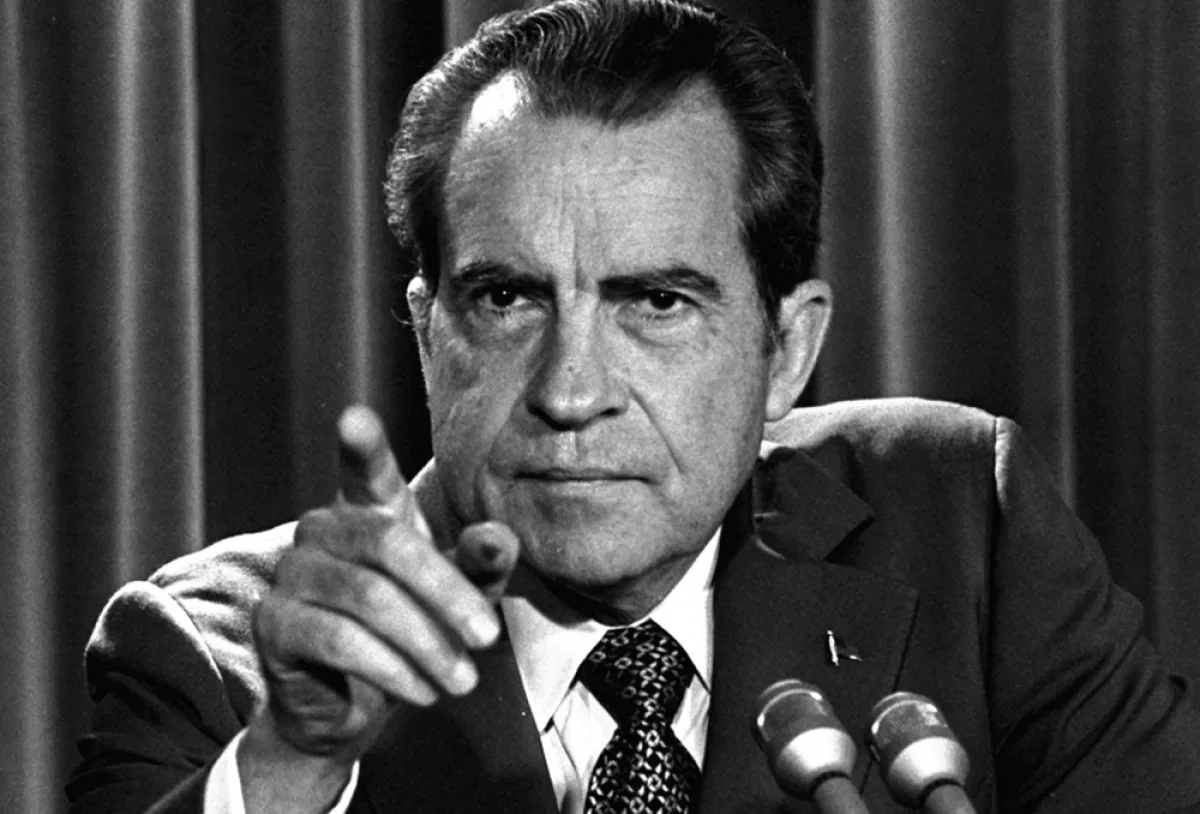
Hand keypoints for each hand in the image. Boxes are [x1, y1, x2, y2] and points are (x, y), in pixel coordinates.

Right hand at [239, 405, 517, 809]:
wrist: (352, 707)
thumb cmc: (412, 632)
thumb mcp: (458, 597)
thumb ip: (480, 565)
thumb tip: (499, 537)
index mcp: (368, 510)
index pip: (365, 471)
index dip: (362, 446)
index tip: (355, 418)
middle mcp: (323, 529)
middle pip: (390, 545)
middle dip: (448, 594)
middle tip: (490, 638)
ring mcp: (292, 572)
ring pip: (368, 598)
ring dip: (426, 644)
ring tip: (463, 680)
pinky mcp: (273, 622)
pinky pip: (339, 640)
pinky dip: (391, 669)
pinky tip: (422, 691)